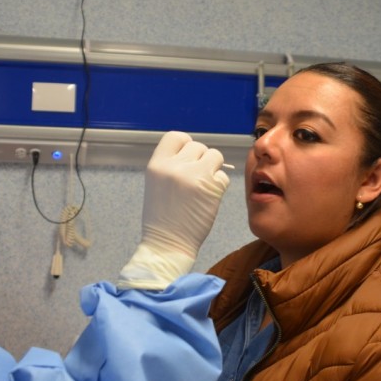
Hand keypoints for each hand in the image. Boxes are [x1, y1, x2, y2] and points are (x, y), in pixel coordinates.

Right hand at [117, 131, 230, 289]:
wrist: (167, 244)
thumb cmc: (162, 217)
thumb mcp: (156, 183)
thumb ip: (172, 164)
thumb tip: (194, 151)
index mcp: (157, 164)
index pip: (176, 136)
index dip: (185, 145)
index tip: (187, 159)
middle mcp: (175, 166)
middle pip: (198, 146)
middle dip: (201, 160)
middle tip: (196, 179)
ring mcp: (194, 176)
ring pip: (215, 156)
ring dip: (213, 169)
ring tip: (203, 187)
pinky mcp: (212, 188)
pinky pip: (223, 176)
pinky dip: (219, 186)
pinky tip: (208, 199)